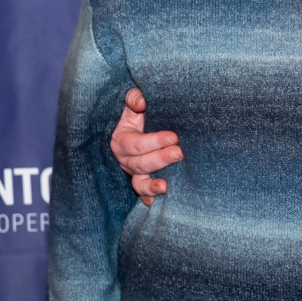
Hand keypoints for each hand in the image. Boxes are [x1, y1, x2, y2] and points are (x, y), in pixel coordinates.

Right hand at [111, 87, 182, 205]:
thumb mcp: (134, 101)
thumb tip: (142, 102)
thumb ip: (135, 97)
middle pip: (140, 164)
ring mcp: (132, 172)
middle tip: (179, 153)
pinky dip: (148, 198)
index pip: (136, 144)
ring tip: (166, 186)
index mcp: (121, 139)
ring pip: (139, 182)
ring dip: (152, 185)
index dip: (154, 141)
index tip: (174, 137)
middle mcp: (125, 159)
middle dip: (160, 159)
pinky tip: (155, 202)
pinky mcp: (141, 181)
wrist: (140, 124)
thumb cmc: (140, 111)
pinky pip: (142, 193)